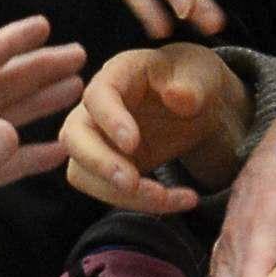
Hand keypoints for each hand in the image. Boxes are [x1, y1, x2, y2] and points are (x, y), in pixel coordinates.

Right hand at [60, 41, 250, 212]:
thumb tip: (178, 96)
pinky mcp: (110, 167)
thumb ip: (192, 85)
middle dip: (99, 164)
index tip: (133, 144)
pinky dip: (140, 202)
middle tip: (131, 183)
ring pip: (85, 172)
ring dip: (120, 194)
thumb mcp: (202, 74)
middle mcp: (97, 108)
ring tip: (166, 198)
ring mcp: (98, 140)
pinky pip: (109, 191)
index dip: (110, 121)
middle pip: (74, 137)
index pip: (99, 95)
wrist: (200, 105)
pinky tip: (179, 200)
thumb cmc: (194, 79)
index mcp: (118, 74)